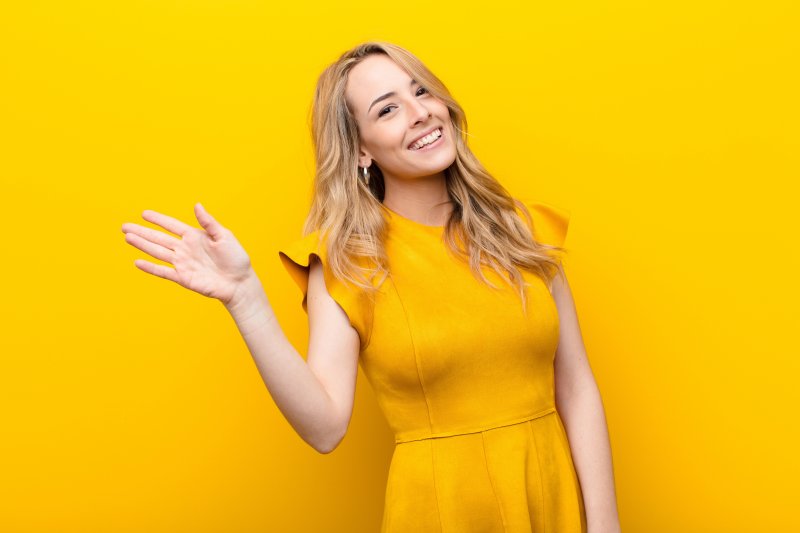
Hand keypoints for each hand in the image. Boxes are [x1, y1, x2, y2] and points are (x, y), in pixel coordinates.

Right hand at [122, 203, 252, 304]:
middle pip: (159, 238)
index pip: (172, 225)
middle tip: (124, 226)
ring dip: (142, 245)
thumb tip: (197, 205)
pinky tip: (138, 262)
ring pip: (158, 252)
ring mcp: (182, 263)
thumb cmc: (236, 258)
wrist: (239, 283)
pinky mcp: (183, 278)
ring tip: (127, 237)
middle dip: (142, 231)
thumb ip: (208, 223)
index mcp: (194, 236)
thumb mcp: (224, 236)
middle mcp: (185, 249)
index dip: (158, 219)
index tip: (143, 213)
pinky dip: (151, 268)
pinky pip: (163, 272)